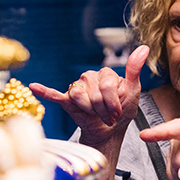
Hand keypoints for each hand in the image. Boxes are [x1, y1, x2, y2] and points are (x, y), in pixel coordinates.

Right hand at [29, 46, 148, 147]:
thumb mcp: (133, 90)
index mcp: (105, 74)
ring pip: (79, 96)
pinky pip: (54, 94)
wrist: (110, 130)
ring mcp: (77, 87)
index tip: (118, 111)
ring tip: (95, 115)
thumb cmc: (123, 110)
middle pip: (93, 92)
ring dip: (90, 111)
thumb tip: (145, 48)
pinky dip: (45, 91)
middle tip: (108, 116)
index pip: (107, 84)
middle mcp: (89, 77)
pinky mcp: (67, 100)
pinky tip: (34, 86)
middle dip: (103, 109)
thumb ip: (134, 69)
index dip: (113, 101)